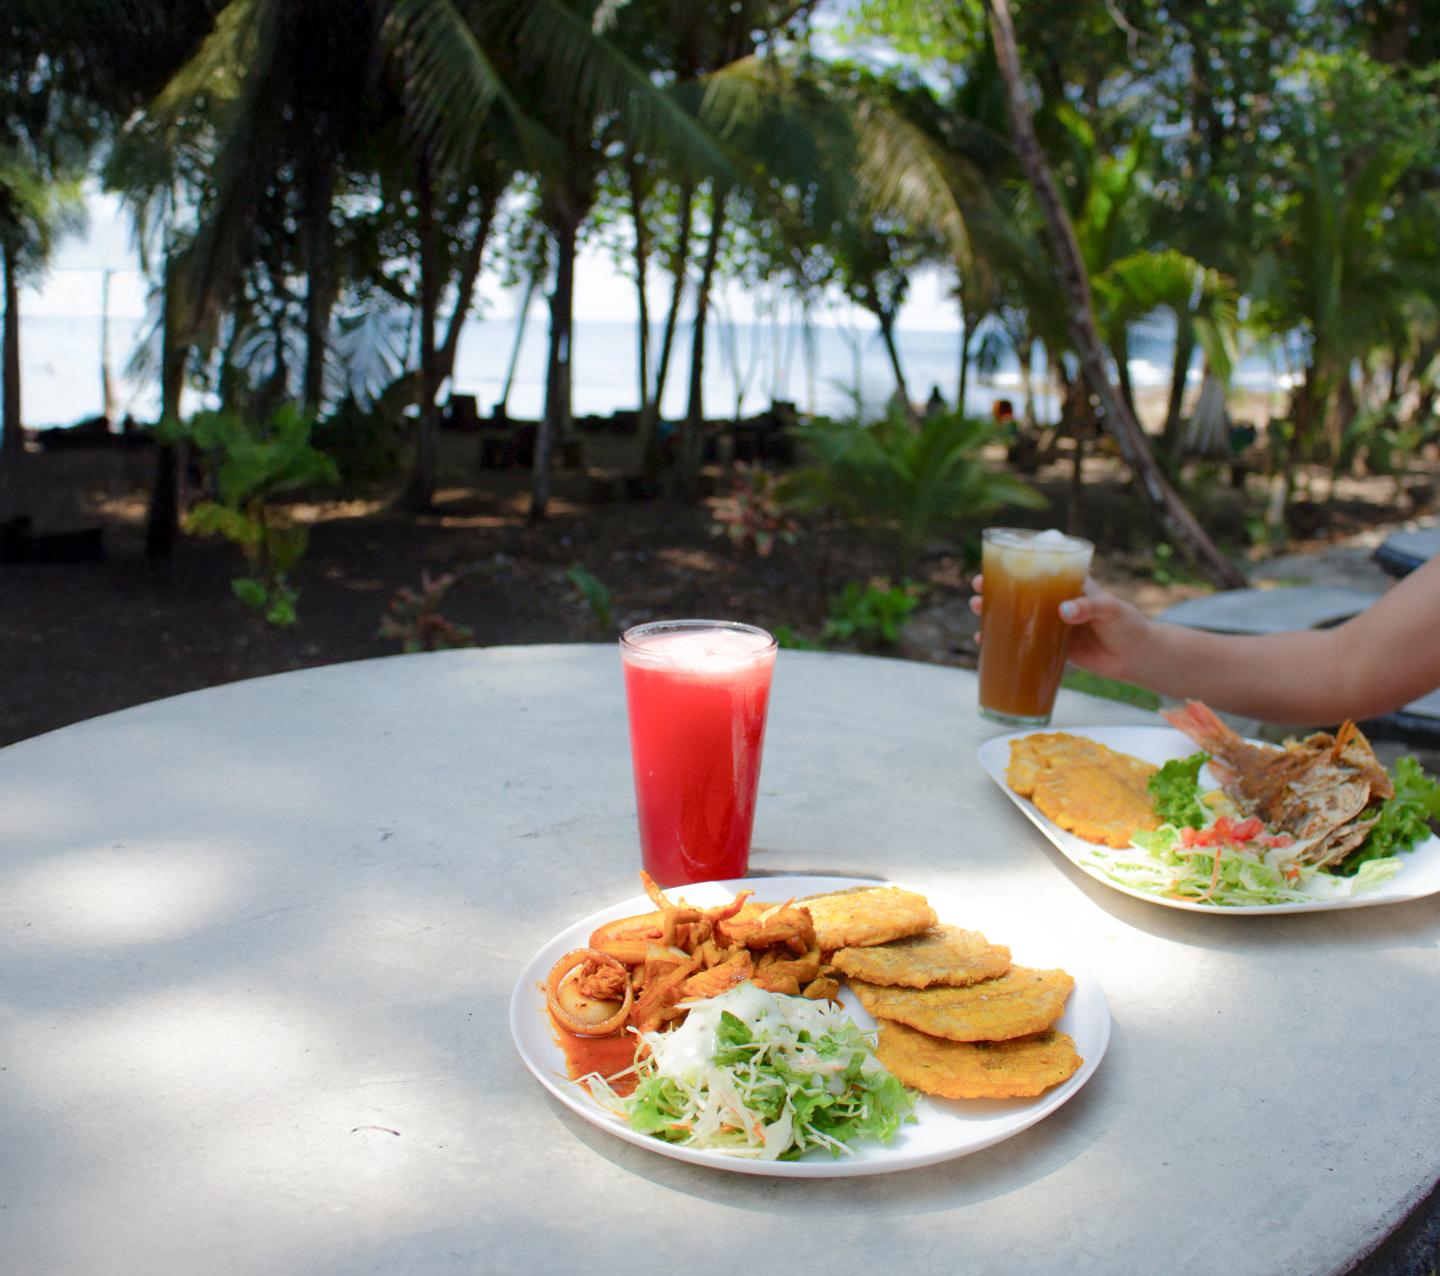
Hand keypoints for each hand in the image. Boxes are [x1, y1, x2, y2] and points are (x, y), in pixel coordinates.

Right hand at [970, 575, 1150, 680]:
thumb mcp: (1110, 609)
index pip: (1036, 569)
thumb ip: (1089, 607)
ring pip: (1016, 615)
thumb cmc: (1127, 624)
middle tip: (976, 590)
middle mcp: (1055, 601)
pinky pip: (1021, 641)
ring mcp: (1050, 624)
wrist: (1135, 657)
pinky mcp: (1050, 647)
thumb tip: (1064, 611)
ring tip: (976, 613)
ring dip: (993, 613)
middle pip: (1019, 591)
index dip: (1012, 566)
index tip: (991, 567)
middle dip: (994, 589)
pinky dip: (1002, 641)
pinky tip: (984, 643)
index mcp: (1068, 584)